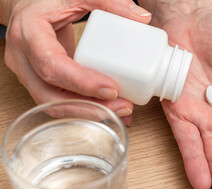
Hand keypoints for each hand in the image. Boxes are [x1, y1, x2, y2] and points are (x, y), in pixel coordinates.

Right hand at [3, 0, 151, 123]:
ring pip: (56, 104)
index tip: (112, 88)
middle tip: (123, 106)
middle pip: (52, 95)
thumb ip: (108, 2)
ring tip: (122, 110)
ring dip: (90, 111)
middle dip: (90, 106)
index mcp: (29, 34)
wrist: (25, 10)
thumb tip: (142, 18)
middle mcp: (23, 59)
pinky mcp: (39, 83)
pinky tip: (109, 110)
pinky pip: (60, 102)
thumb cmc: (47, 2)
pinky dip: (85, 108)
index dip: (82, 81)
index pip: (52, 65)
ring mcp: (28, 75)